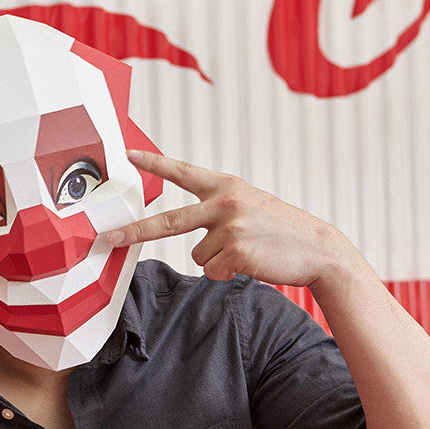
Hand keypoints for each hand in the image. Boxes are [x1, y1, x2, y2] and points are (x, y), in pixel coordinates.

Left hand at [110, 150, 352, 285]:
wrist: (319, 250)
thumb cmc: (281, 230)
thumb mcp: (249, 206)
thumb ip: (218, 210)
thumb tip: (189, 237)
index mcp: (226, 186)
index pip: (182, 172)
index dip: (153, 163)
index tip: (127, 154)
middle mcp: (225, 201)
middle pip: (167, 222)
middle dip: (135, 232)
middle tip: (110, 238)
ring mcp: (229, 226)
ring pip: (197, 256)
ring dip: (217, 261)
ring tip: (247, 252)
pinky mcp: (235, 250)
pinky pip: (212, 272)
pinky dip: (228, 274)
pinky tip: (251, 263)